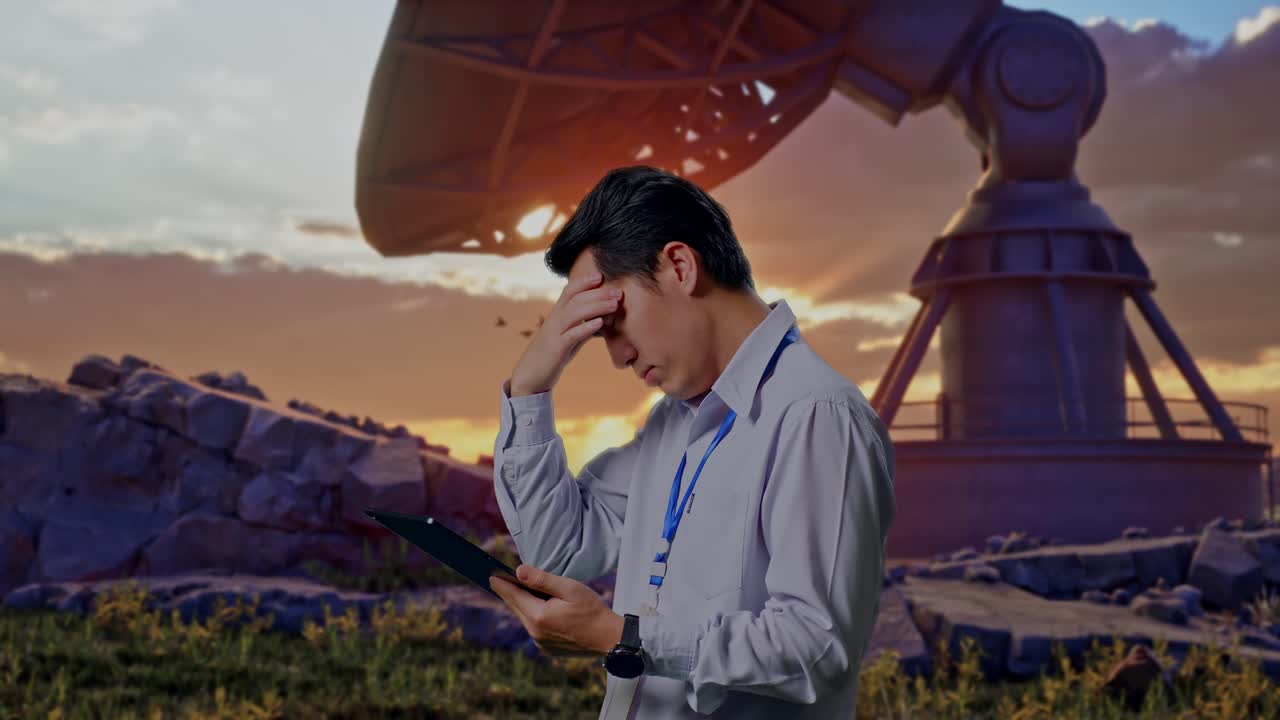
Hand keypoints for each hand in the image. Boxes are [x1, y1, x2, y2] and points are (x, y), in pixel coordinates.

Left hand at [489, 564, 623, 657]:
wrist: (608, 638)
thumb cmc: (592, 610)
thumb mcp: (569, 588)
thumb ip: (542, 580)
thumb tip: (518, 572)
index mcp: (539, 616)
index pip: (513, 595)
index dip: (501, 584)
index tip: (490, 575)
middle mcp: (535, 632)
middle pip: (516, 607)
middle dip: (510, 593)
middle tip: (500, 579)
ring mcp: (540, 642)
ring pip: (525, 618)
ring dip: (523, 604)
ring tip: (521, 590)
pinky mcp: (546, 648)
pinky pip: (534, 628)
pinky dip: (534, 616)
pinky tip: (541, 608)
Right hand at [509, 272, 620, 395]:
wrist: (531, 376)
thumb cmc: (552, 355)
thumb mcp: (569, 338)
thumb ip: (582, 327)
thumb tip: (601, 320)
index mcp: (557, 314)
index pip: (569, 291)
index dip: (584, 281)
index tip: (601, 276)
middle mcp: (554, 319)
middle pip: (576, 299)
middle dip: (599, 293)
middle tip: (619, 292)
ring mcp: (554, 333)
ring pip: (575, 312)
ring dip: (597, 306)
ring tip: (614, 305)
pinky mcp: (556, 348)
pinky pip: (571, 334)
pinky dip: (586, 327)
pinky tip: (600, 323)